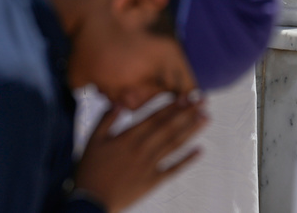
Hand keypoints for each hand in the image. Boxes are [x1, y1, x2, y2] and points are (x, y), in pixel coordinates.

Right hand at [74, 98, 207, 211]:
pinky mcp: (152, 181)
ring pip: (174, 144)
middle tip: (204, 101)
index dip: (172, 105)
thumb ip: (106, 118)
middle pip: (169, 127)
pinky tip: (200, 150)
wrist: (91, 201)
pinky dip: (187, 160)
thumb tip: (120, 101)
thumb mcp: (92, 140)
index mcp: (128, 137)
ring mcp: (149, 165)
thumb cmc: (90, 169)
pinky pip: (173, 169)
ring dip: (191, 130)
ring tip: (206, 118)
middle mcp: (142, 149)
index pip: (155, 117)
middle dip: (188, 112)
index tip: (186, 94)